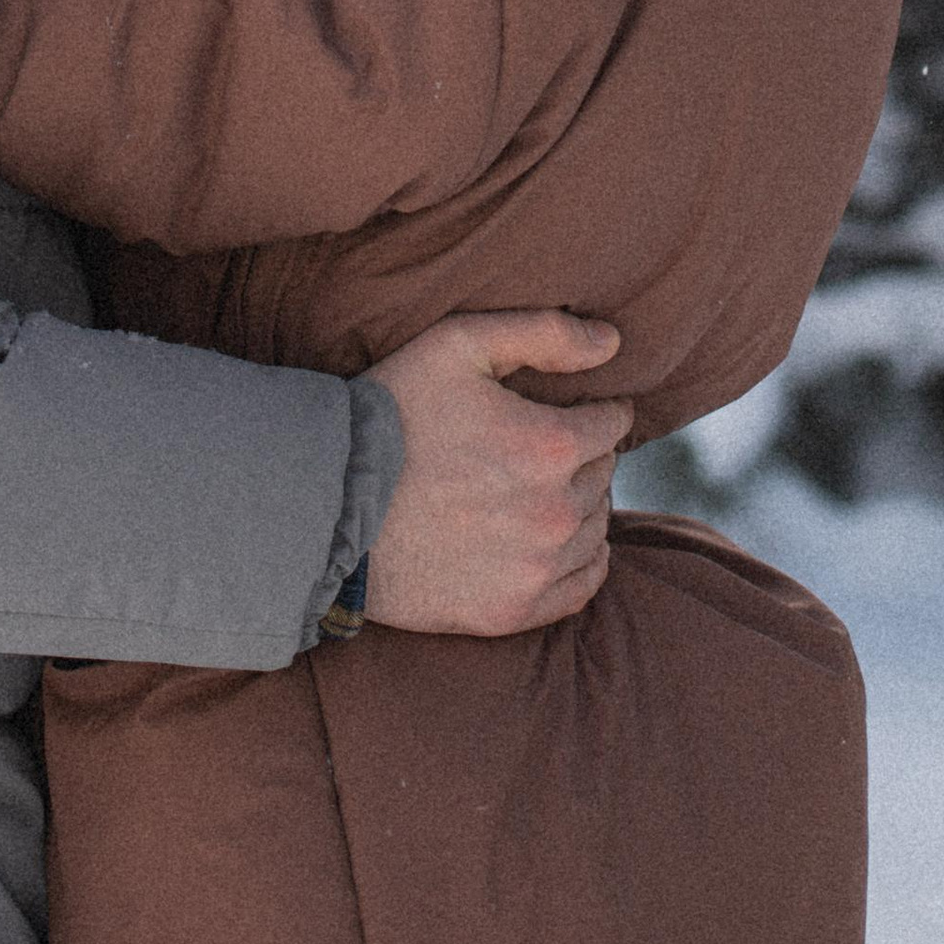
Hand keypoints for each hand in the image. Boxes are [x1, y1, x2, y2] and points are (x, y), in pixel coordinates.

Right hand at [364, 313, 631, 637]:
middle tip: (543, 447)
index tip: (571, 409)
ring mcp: (536, 568)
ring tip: (541, 488)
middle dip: (583, 455)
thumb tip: (613, 342)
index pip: (612, 424)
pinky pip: (583, 584)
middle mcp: (555, 512)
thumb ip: (543, 332)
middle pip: (602, 474)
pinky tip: (560, 539)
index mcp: (550, 446)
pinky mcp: (513, 611)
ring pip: (596, 526)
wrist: (330, 508)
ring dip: (581, 503)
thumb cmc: (392, 414)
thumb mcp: (458, 345)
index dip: (594, 409)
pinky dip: (582, 559)